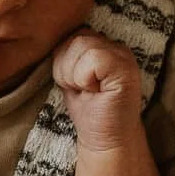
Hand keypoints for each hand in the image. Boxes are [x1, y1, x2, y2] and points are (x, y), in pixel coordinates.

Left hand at [51, 29, 142, 152]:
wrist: (105, 140)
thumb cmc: (88, 111)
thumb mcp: (70, 77)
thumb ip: (66, 55)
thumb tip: (48, 39)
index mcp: (103, 45)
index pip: (72, 34)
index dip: (64, 61)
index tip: (76, 84)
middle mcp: (117, 46)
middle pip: (75, 38)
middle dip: (67, 68)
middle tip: (82, 89)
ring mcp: (123, 56)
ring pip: (82, 45)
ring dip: (74, 74)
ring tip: (88, 91)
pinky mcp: (126, 69)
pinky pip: (93, 58)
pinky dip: (84, 78)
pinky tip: (95, 92)